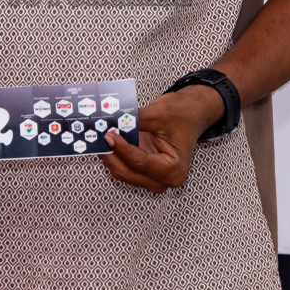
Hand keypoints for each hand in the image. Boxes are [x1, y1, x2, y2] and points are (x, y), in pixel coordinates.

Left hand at [101, 85, 224, 192]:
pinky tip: (105, 140)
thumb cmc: (183, 114)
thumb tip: (111, 121)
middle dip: (112, 154)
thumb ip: (133, 120)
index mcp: (174, 169)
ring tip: (99, 137)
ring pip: (122, 171)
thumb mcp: (158, 114)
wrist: (191, 111)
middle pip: (128, 172)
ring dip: (110, 155)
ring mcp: (152, 175)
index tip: (109, 134)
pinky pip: (123, 165)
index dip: (122, 148)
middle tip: (99, 136)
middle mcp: (164, 178)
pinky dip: (113, 153)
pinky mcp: (143, 168)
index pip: (140, 163)